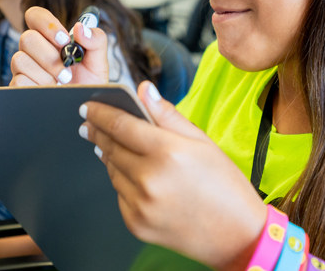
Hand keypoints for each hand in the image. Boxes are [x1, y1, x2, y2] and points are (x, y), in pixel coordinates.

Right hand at [10, 6, 108, 86]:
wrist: (84, 106)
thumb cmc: (89, 82)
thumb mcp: (99, 60)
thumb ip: (96, 39)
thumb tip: (80, 27)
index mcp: (50, 37)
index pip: (35, 16)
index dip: (46, 23)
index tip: (63, 39)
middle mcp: (34, 50)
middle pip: (27, 38)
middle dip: (50, 56)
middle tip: (67, 69)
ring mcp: (25, 68)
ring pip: (20, 59)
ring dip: (45, 73)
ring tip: (62, 82)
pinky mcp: (19, 86)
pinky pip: (18, 80)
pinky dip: (38, 86)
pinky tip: (50, 91)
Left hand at [82, 81, 266, 270]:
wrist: (237, 235)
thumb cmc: (225, 185)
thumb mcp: (202, 141)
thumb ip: (167, 114)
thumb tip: (144, 90)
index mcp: (168, 152)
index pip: (121, 125)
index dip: (100, 113)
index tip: (88, 107)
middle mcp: (149, 179)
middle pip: (111, 147)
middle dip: (98, 132)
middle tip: (90, 123)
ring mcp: (140, 204)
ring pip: (112, 171)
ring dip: (110, 156)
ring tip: (114, 146)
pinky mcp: (136, 224)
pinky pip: (119, 194)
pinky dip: (123, 182)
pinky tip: (135, 176)